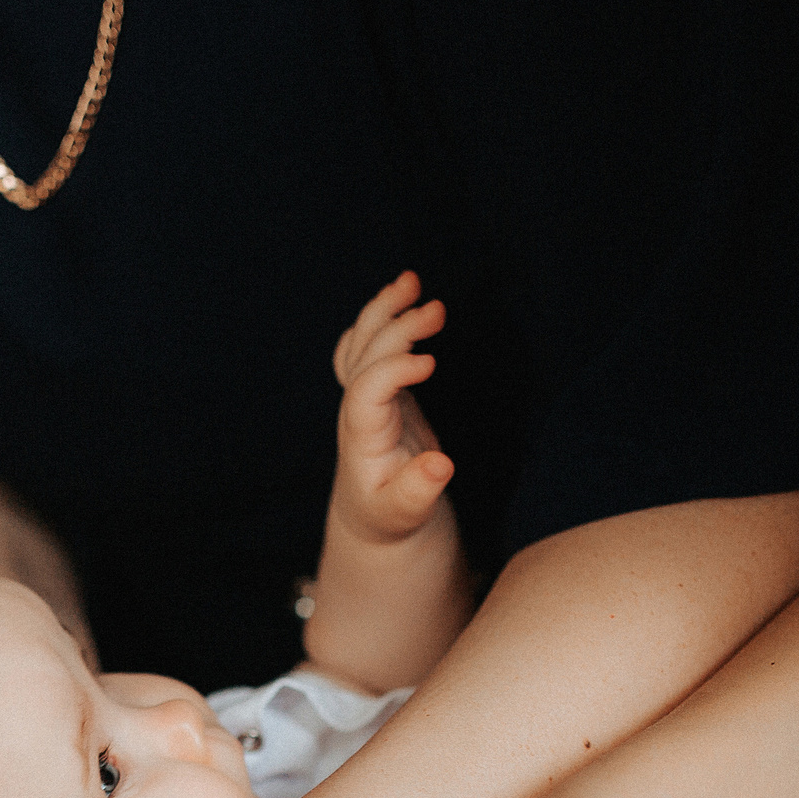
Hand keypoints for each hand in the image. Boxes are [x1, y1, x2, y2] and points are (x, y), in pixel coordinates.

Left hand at [329, 271, 453, 546]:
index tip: (430, 362)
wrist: (372, 517)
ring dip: (384, 311)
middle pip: (365, 357)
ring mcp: (365, 396)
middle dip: (397, 328)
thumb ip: (419, 491)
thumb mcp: (405, 514)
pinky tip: (401, 299)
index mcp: (363, 437)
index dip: (392, 370)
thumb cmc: (390, 516)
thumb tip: (440, 465)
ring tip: (411, 280)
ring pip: (361, 343)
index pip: (366, 391)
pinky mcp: (379, 391)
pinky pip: (366, 348)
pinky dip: (381, 320)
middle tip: (438, 309)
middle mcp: (358, 410)